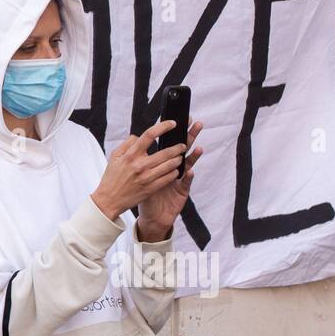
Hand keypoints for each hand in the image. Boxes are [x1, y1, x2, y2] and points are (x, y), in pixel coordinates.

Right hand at [90, 118, 187, 221]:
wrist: (109, 200)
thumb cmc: (112, 177)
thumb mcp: (114, 156)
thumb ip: (127, 144)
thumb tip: (139, 136)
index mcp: (130, 155)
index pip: (149, 135)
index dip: (163, 127)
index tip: (172, 124)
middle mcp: (139, 165)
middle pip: (165, 152)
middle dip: (177, 147)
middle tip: (183, 144)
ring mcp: (146, 178)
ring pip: (169, 165)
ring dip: (178, 160)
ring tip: (180, 157)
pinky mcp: (151, 189)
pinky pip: (168, 178)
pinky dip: (174, 173)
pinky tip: (176, 170)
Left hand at [137, 119, 203, 241]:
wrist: (151, 216)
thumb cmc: (145, 193)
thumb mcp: (142, 174)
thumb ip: (142, 159)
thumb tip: (136, 140)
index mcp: (163, 163)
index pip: (170, 143)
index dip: (175, 132)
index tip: (178, 119)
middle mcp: (174, 169)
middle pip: (183, 150)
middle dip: (189, 137)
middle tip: (196, 124)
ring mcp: (180, 180)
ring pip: (189, 164)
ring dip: (194, 156)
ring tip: (198, 147)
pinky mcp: (182, 192)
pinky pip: (186, 183)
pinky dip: (188, 176)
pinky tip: (190, 170)